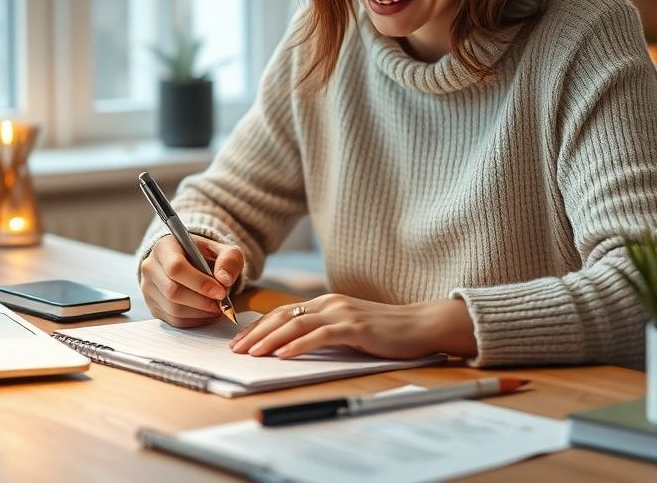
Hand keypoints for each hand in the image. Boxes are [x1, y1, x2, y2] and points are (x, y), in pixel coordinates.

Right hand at [140, 235, 244, 327]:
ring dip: (200, 313)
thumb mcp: (222, 249)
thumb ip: (229, 260)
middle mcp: (150, 267)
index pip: (176, 268)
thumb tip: (224, 280)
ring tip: (217, 307)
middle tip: (222, 303)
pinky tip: (207, 313)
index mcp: (165, 247)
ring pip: (173, 309)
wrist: (188, 262)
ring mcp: (148, 289)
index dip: (199, 283)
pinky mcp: (153, 307)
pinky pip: (173, 321)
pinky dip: (195, 321)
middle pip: (172, 291)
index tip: (220, 291)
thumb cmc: (205, 255)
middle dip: (202, 301)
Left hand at [228, 294, 476, 360]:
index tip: (239, 342)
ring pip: (295, 323)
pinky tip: (283, 354)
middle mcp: (329, 303)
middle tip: (235, 349)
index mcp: (325, 303)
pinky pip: (320, 335)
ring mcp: (341, 313)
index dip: (258, 326)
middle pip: (282, 315)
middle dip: (255, 333)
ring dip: (270, 339)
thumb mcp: (348, 328)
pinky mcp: (354, 327)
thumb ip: (323, 332)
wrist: (420, 325)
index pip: (282, 312)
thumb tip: (292, 347)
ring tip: (252, 353)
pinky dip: (298, 344)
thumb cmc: (385, 332)